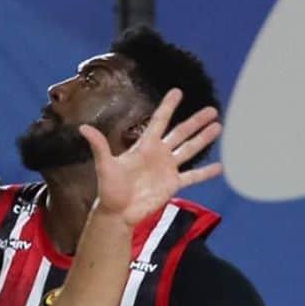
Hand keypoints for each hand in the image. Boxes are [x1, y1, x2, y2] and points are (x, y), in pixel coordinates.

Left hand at [80, 89, 222, 227]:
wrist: (117, 214)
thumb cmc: (109, 190)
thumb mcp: (104, 166)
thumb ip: (99, 146)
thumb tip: (83, 127)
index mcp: (145, 146)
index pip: (159, 121)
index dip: (168, 106)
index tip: (178, 91)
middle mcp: (159, 154)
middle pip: (181, 132)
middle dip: (196, 121)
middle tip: (212, 109)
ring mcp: (167, 169)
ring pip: (190, 150)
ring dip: (204, 139)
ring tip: (219, 127)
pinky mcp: (173, 185)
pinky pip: (193, 176)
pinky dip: (206, 172)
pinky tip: (220, 167)